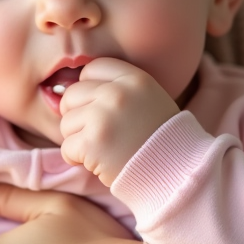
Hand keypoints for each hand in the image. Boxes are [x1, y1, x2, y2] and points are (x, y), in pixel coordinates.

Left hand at [58, 58, 179, 186]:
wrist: (177, 175)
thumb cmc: (161, 140)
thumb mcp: (150, 100)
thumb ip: (119, 89)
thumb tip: (75, 89)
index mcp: (134, 79)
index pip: (91, 69)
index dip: (89, 88)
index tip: (97, 107)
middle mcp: (117, 93)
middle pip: (72, 94)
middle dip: (77, 115)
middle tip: (95, 133)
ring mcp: (103, 117)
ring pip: (66, 122)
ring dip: (77, 139)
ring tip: (101, 149)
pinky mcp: (92, 143)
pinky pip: (67, 147)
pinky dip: (76, 159)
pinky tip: (96, 163)